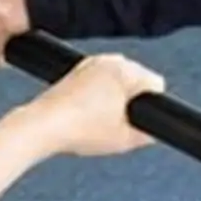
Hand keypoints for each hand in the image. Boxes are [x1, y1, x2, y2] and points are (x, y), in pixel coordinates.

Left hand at [26, 55, 165, 156]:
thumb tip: (154, 130)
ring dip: (116, 95)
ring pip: (118, 79)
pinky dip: (100, 93)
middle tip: (121, 122)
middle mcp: (111, 60)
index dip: (153, 107)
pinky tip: (89, 112)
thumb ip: (150, 133)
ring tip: (103, 118)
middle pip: (137, 80)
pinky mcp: (76, 69)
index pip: (156, 85)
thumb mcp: (128, 139)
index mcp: (128, 71)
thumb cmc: (82, 130)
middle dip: (133, 98)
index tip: (140, 120)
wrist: (44, 127)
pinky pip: (100, 80)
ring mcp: (91, 62)